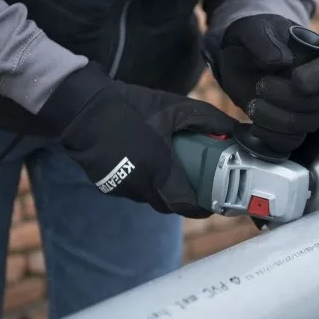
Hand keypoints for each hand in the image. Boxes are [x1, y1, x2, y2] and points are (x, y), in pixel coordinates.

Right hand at [38, 62, 237, 217]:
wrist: (84, 110)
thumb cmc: (132, 109)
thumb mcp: (176, 109)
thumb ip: (208, 121)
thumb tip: (234, 130)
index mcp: (161, 172)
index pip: (187, 205)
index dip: (202, 209)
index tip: (213, 204)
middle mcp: (142, 187)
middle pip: (170, 205)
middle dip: (184, 199)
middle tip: (195, 186)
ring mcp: (123, 188)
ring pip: (150, 198)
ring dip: (162, 190)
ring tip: (170, 170)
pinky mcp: (107, 185)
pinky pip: (133, 190)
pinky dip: (143, 182)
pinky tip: (144, 163)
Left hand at [206, 14, 318, 153]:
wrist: (237, 59)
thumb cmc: (251, 38)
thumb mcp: (250, 29)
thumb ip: (262, 38)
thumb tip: (280, 60)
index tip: (296, 79)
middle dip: (287, 98)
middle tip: (260, 85)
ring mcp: (306, 108)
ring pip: (306, 125)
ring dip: (276, 119)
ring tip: (252, 105)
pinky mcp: (289, 128)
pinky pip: (291, 142)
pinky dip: (271, 137)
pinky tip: (254, 125)